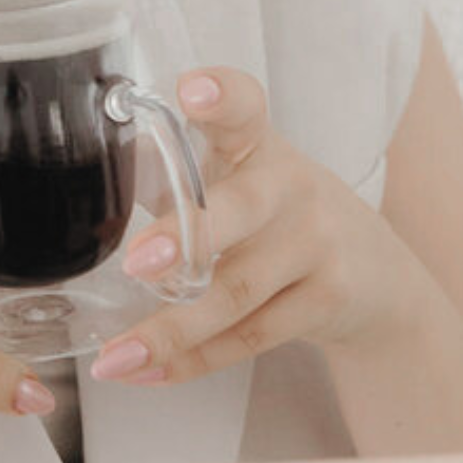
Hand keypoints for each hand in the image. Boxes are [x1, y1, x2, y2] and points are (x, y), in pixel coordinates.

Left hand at [86, 68, 412, 386]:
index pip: (244, 107)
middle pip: (243, 208)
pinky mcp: (328, 300)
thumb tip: (85, 188)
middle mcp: (292, 188)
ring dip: (171, 330)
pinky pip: (250, 337)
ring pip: (237, 294)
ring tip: (115, 355)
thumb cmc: (279, 217)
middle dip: (188, 235)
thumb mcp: (241, 181)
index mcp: (259, 146)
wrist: (377, 276)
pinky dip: (194, 360)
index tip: (190, 90)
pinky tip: (148, 372)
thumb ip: (175, 179)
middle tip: (137, 261)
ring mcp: (317, 245)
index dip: (220, 95)